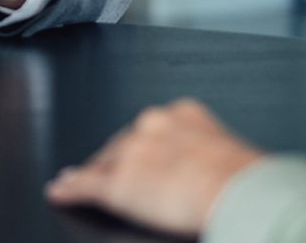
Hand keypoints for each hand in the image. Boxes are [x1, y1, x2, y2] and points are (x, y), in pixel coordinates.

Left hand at [46, 99, 263, 235]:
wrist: (238, 190)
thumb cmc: (245, 177)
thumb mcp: (229, 150)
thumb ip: (212, 152)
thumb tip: (220, 169)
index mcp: (183, 113)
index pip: (151, 130)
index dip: (141, 147)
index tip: (141, 157)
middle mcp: (153, 125)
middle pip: (124, 144)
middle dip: (117, 159)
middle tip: (114, 173)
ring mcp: (132, 152)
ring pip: (104, 163)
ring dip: (92, 173)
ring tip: (77, 181)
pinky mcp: (118, 183)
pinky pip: (87, 184)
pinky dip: (71, 188)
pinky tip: (60, 191)